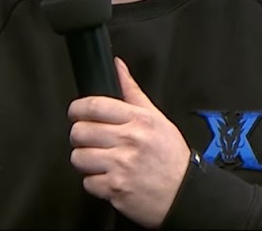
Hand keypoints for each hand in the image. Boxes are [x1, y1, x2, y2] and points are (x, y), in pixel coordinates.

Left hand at [67, 57, 191, 228]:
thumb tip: (118, 67)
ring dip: (84, 160)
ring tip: (98, 159)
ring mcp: (121, 165)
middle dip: (80, 136)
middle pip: (80, 131)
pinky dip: (94, 182)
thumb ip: (132, 92)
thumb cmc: (171, 157)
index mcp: (138, 120)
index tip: (76, 113)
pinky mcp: (116, 189)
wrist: (185, 193)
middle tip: (88, 139)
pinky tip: (107, 177)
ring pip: (79, 157)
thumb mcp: (156, 118)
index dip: (77, 108)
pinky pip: (87, 182)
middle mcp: (129, 140)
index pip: (94, 106)